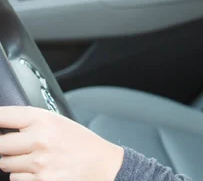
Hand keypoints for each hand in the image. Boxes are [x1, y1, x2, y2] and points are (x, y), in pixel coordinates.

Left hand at [0, 106, 123, 180]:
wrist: (104, 164)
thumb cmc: (82, 143)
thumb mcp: (60, 123)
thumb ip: (32, 123)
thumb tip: (4, 128)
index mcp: (44, 120)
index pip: (3, 116)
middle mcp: (39, 139)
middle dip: (5, 146)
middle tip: (17, 146)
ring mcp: (38, 162)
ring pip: (4, 163)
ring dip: (14, 162)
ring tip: (33, 158)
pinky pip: (16, 178)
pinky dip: (23, 176)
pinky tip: (39, 170)